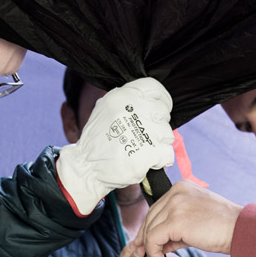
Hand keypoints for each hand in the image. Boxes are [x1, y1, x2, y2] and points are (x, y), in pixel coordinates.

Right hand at [56, 77, 174, 215]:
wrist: (87, 169)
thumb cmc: (96, 142)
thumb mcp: (105, 110)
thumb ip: (126, 102)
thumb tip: (149, 101)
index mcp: (122, 96)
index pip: (154, 87)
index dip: (161, 100)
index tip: (160, 110)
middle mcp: (133, 110)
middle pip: (163, 112)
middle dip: (158, 126)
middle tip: (145, 137)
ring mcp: (143, 132)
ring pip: (168, 134)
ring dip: (159, 144)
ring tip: (142, 150)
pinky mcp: (149, 153)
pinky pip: (168, 153)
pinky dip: (160, 160)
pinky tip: (147, 162)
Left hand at [131, 181, 241, 256]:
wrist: (240, 230)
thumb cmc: (223, 226)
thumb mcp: (195, 220)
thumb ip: (175, 227)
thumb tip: (157, 244)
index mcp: (181, 188)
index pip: (156, 208)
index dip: (149, 228)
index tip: (146, 244)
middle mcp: (176, 192)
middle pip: (150, 217)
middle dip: (145, 238)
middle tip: (145, 255)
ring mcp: (175, 204)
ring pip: (150, 228)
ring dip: (149, 248)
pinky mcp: (176, 220)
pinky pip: (154, 238)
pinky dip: (153, 252)